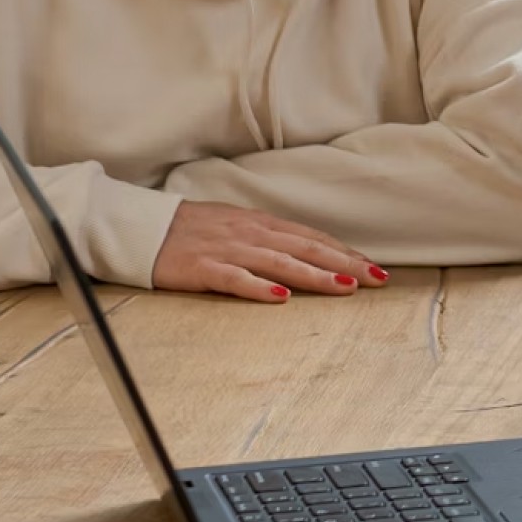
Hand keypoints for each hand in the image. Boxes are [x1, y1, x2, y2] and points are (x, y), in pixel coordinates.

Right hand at [153, 201, 386, 301]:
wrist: (144, 227)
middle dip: (344, 263)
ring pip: (280, 263)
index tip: (373, 267)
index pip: (311, 238)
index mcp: (260, 224)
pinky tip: (281, 298)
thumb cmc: (192, 229)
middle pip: (306, 248)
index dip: (344, 252)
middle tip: (377, 279)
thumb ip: (268, 238)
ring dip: (315, 275)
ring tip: (344, 287)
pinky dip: (260, 288)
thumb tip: (305, 252)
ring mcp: (228, 250)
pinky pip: (236, 279)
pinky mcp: (204, 268)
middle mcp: (251, 233)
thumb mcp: (237, 226)